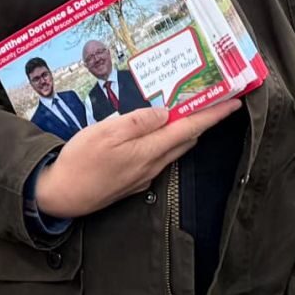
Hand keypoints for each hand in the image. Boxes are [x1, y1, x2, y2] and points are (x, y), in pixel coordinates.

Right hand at [34, 100, 239, 219]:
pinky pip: (159, 158)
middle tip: (209, 99)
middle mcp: (152, 165)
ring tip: (186, 111)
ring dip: (184, 131)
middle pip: (186, 139)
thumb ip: (138, 121)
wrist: (61, 196)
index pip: (190, 129)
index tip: (233, 103)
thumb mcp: (106, 131)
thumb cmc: (80, 160)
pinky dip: (165, 142)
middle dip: (201, 120)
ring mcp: (144, 175)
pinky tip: (156, 133)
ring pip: (173, 149)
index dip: (212, 116)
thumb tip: (164, 113)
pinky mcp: (134, 181)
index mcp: (148, 150)